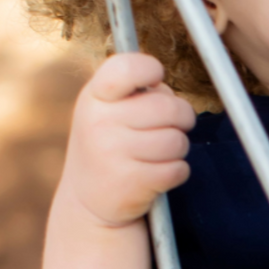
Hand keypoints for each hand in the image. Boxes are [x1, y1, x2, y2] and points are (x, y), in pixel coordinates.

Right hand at [60, 53, 195, 227]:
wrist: (86, 201)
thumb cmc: (110, 145)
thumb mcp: (107, 111)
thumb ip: (137, 93)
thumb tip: (165, 90)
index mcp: (95, 97)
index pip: (127, 67)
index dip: (151, 69)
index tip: (155, 81)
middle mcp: (99, 122)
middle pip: (169, 108)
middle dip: (182, 118)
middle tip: (172, 126)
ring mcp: (112, 152)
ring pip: (177, 141)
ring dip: (178, 148)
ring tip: (158, 153)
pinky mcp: (131, 182)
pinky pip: (178, 169)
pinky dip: (176, 172)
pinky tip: (156, 175)